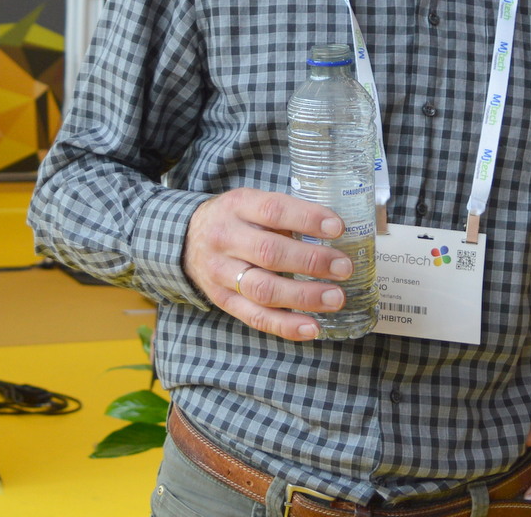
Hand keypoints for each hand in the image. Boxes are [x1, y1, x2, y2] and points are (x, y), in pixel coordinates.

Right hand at [184, 187, 354, 340]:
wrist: (186, 240)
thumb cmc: (235, 219)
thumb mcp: (252, 203)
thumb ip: (284, 213)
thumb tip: (334, 230)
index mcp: (238, 206)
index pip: (274, 210)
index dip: (307, 219)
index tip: (338, 228)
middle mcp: (226, 238)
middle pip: (270, 253)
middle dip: (311, 261)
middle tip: (344, 267)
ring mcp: (221, 272)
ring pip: (263, 289)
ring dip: (304, 296)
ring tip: (336, 298)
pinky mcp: (223, 300)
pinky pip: (255, 317)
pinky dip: (285, 325)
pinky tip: (312, 327)